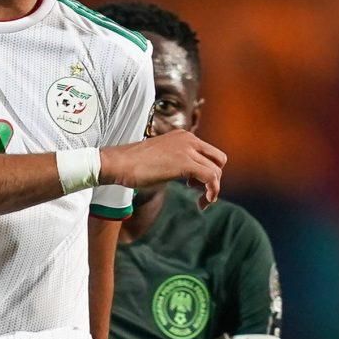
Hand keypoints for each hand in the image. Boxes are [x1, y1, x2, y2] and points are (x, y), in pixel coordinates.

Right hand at [101, 130, 225, 205]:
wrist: (119, 163)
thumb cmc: (133, 164)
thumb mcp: (161, 157)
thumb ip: (176, 161)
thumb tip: (188, 177)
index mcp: (183, 136)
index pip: (209, 152)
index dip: (207, 171)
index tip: (194, 186)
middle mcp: (189, 139)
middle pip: (219, 159)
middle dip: (214, 178)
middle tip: (200, 193)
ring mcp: (188, 150)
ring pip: (217, 170)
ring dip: (213, 189)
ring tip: (202, 202)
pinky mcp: (186, 163)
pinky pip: (211, 177)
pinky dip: (212, 191)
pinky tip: (203, 202)